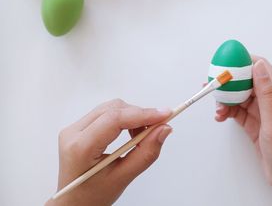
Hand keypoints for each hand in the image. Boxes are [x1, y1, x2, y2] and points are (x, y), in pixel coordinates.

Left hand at [46, 99, 172, 205]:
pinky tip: (131, 133)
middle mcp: (73, 133)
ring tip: (143, 135)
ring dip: (133, 116)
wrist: (73, 202)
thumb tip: (163, 130)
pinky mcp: (80, 127)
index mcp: (80, 148)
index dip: (143, 114)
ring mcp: (74, 128)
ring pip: (111, 108)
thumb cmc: (92, 195)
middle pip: (114, 109)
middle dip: (140, 115)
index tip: (165, 114)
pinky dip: (125, 118)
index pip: (114, 119)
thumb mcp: (123, 178)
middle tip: (158, 127)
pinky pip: (107, 113)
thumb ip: (146, 153)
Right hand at [215, 57, 271, 205]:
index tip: (227, 61)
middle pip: (246, 82)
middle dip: (229, 81)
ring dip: (226, 99)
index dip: (244, 62)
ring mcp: (262, 114)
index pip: (261, 69)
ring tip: (217, 108)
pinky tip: (220, 117)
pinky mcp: (255, 125)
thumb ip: (266, 94)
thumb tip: (258, 66)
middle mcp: (270, 102)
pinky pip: (237, 112)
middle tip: (212, 84)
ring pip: (239, 97)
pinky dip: (227, 112)